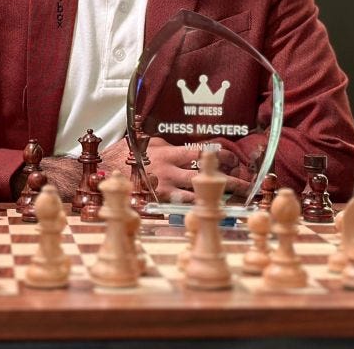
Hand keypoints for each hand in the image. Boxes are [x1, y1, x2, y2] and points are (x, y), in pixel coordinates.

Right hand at [100, 137, 251, 203]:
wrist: (105, 170)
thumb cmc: (128, 153)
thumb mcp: (150, 143)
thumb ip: (171, 146)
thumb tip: (190, 149)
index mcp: (169, 153)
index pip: (201, 152)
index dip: (220, 155)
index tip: (235, 158)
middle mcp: (169, 171)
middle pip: (204, 175)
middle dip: (229, 179)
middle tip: (248, 184)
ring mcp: (164, 188)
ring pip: (197, 194)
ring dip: (217, 197)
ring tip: (237, 200)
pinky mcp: (158, 202)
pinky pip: (180, 206)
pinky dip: (196, 208)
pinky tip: (210, 211)